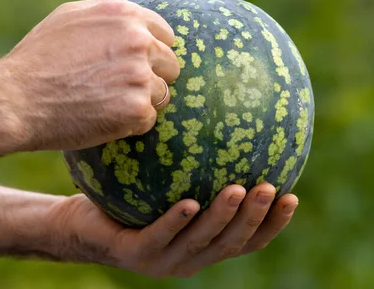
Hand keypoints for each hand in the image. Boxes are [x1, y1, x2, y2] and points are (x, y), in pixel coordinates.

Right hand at [4, 0, 178, 151]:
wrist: (17, 99)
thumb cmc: (39, 59)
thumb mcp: (70, 17)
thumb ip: (110, 16)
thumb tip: (137, 21)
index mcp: (125, 15)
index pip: (165, 35)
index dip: (153, 53)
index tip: (137, 65)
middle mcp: (138, 40)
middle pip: (170, 65)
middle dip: (152, 77)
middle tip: (120, 88)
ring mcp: (140, 74)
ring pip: (162, 93)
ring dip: (141, 102)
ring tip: (108, 103)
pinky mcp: (138, 107)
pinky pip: (149, 118)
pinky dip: (132, 123)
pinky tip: (106, 118)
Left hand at [48, 183, 298, 278]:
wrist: (82, 222)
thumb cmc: (134, 195)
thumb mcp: (171, 179)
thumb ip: (199, 165)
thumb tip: (226, 113)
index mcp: (206, 244)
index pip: (249, 239)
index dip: (273, 223)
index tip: (292, 196)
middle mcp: (191, 257)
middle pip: (231, 243)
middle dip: (254, 218)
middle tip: (269, 189)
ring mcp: (163, 260)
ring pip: (200, 243)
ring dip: (222, 219)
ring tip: (239, 191)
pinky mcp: (134, 254)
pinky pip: (158, 237)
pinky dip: (176, 222)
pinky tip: (189, 203)